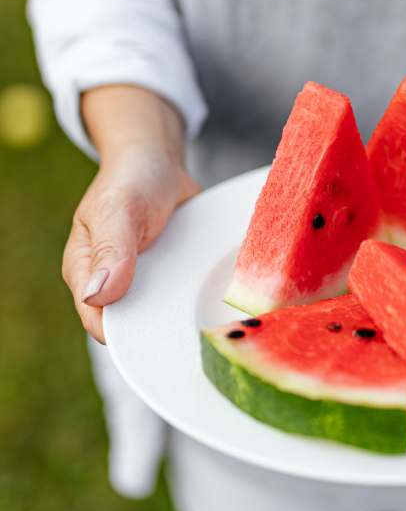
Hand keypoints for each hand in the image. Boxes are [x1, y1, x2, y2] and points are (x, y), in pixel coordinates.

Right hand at [62, 146, 198, 341]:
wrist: (156, 164)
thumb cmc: (130, 183)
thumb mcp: (120, 211)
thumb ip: (111, 251)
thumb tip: (97, 296)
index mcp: (85, 273)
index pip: (100, 323)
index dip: (127, 339)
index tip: (162, 345)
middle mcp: (110, 283)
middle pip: (132, 327)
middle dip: (158, 335)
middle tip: (194, 336)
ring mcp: (139, 282)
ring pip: (158, 316)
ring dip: (179, 320)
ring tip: (210, 325)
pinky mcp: (164, 277)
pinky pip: (176, 298)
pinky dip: (192, 301)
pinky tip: (214, 307)